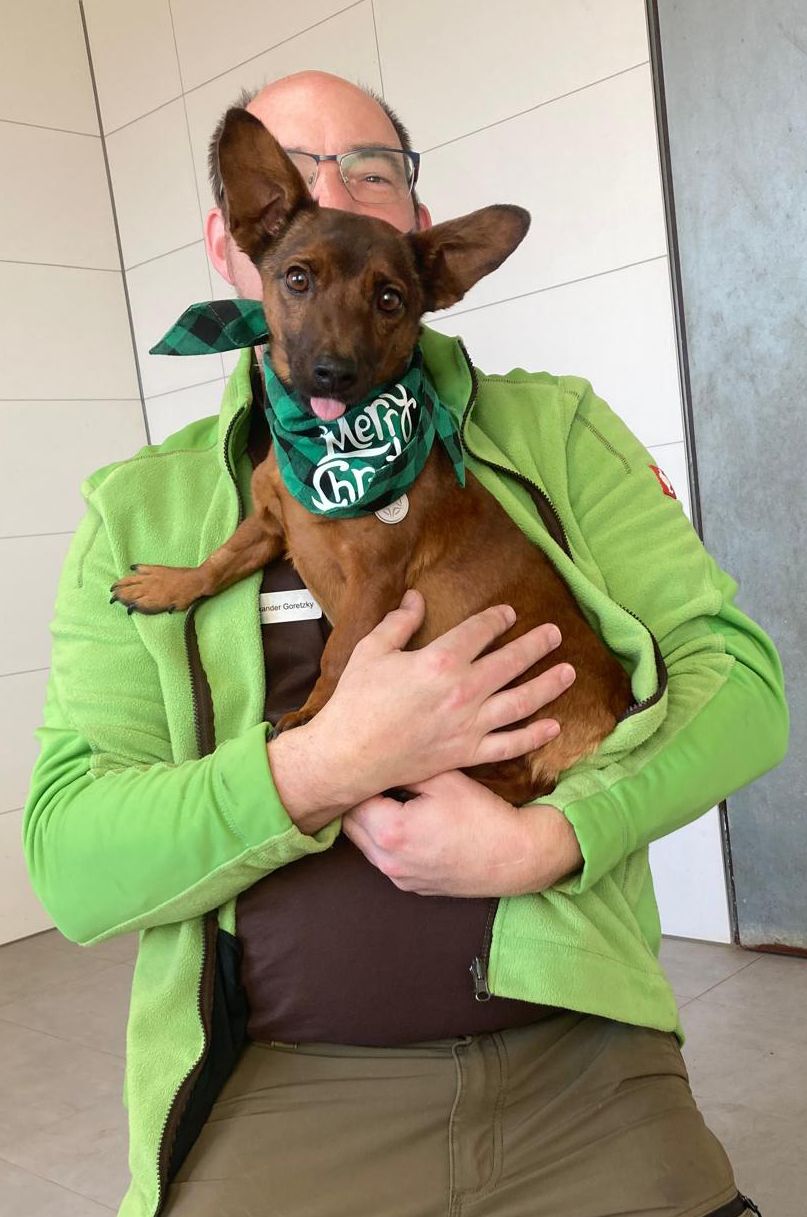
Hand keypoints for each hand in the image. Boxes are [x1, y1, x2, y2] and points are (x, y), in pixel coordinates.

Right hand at [269, 590, 574, 832]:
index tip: (508, 614)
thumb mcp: (372, 650)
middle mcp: (463, 691)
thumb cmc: (356, 701)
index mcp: (440, 660)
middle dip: (536, 645)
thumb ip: (399, 622)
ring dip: (548, 685)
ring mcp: (469, 725)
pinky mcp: (467, 753)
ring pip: (521, 702)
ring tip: (568, 672)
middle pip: (511, 661)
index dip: (497, 619)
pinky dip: (534, 737)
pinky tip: (553, 726)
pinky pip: (509, 745)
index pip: (480, 631)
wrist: (348, 756)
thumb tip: (415, 598)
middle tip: (555, 634)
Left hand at [342, 769, 582, 896]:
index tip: (371, 764)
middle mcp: (388, 861)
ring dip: (371, 822)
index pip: (354, 800)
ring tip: (393, 799)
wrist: (516, 857)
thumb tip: (382, 758)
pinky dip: (388, 842)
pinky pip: (386, 860)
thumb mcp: (444, 778)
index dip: (362, 778)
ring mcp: (400, 878)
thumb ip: (407, 767)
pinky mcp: (413, 887)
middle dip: (361, 801)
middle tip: (379, 779)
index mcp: (391, 831)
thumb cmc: (483, 816)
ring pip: (365, 845)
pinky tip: (410, 823)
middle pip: (351, 825)